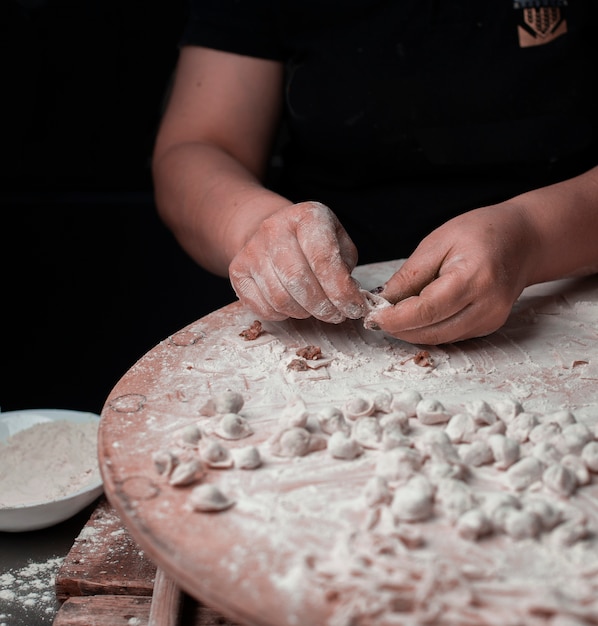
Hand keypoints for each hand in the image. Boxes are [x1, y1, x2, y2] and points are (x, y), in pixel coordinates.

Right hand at [229, 202, 366, 322]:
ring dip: (304, 312)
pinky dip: (283, 315)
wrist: (273, 232)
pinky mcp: (237, 270)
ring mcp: (251, 249)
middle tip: (336, 315)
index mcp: (306, 216)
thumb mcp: (337, 242)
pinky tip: (294, 306)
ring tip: (315, 309)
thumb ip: (345, 267)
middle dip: (323, 307)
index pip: (324, 259)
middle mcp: (274, 228)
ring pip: (280, 298)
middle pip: (298, 281)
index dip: (341, 291)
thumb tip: (348, 299)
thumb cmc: (313, 242)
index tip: (354, 308)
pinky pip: (262, 307)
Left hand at [364, 204, 537, 343]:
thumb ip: (410, 274)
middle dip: (398, 328)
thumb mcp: (438, 242)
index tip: (372, 317)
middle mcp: (487, 306)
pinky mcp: (489, 327)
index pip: (426, 310)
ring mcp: (491, 320)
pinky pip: (450, 335)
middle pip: (432, 331)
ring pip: (440, 338)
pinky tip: (415, 315)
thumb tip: (383, 301)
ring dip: (411, 332)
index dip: (395, 318)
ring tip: (392, 314)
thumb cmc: (481, 232)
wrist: (524, 239)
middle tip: (376, 316)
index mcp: (474, 278)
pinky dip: (428, 329)